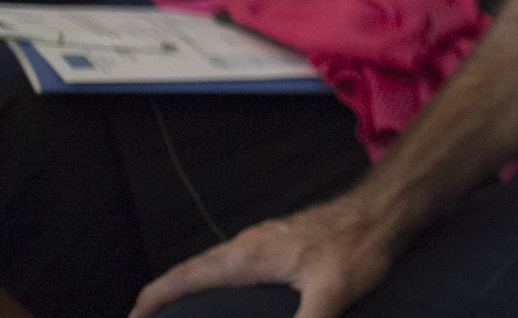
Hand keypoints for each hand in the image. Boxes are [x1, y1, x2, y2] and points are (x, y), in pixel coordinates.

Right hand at [130, 194, 401, 317]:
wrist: (384, 210)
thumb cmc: (358, 243)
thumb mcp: (330, 293)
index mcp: (249, 254)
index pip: (188, 275)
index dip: (156, 296)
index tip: (133, 315)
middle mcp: (251, 243)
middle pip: (195, 269)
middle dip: (167, 292)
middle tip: (145, 314)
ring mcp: (267, 239)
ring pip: (216, 263)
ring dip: (192, 283)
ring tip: (177, 306)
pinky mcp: (283, 242)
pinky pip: (237, 260)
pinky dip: (218, 277)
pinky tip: (231, 291)